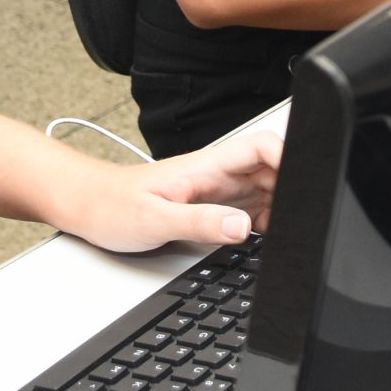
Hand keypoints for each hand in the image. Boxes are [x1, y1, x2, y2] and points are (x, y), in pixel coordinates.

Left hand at [52, 128, 283, 253]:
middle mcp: (218, 175)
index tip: (305, 184)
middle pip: (274, 171)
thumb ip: (200, 222)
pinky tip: (265, 243)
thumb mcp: (154, 219)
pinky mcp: (213, 210)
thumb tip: (243, 228)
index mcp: (208, 166)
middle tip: (298, 223)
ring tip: (285, 236)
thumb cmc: (110, 205)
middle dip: (293, 191)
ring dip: (282, 210)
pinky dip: (267, 227)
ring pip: (268, 192)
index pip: (263, 147)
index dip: (290, 157)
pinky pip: (252, 213)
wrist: (85, 206)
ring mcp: (218, 192)